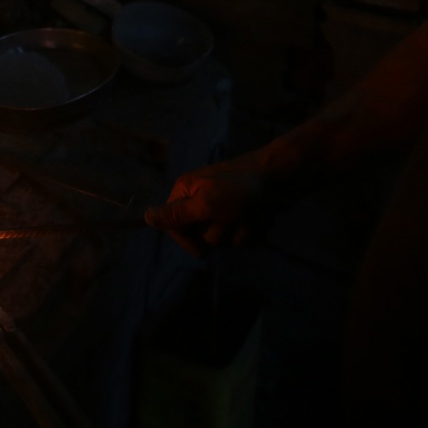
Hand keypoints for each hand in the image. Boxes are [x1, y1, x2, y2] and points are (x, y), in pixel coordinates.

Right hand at [144, 154, 275, 255]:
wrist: (282, 178)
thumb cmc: (242, 189)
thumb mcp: (207, 203)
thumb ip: (177, 214)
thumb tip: (145, 217)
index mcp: (186, 192)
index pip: (173, 228)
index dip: (189, 241)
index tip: (204, 248)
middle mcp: (201, 200)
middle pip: (201, 237)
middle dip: (220, 233)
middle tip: (232, 216)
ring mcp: (223, 209)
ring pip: (225, 240)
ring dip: (240, 232)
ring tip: (251, 214)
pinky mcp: (242, 215)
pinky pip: (242, 237)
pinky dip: (253, 230)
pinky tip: (260, 216)